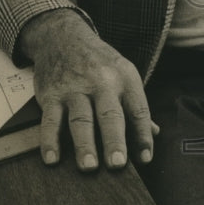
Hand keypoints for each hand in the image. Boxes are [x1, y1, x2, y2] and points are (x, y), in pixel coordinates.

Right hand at [19, 9, 157, 171]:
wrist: (63, 37)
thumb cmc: (99, 62)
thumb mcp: (123, 74)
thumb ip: (135, 106)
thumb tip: (154, 133)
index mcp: (125, 78)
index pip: (138, 110)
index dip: (143, 135)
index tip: (146, 158)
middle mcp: (101, 83)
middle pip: (110, 115)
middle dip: (114, 140)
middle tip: (117, 164)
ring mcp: (74, 89)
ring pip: (80, 119)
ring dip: (84, 144)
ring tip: (89, 167)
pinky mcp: (51, 94)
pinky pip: (50, 120)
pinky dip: (50, 140)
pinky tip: (52, 159)